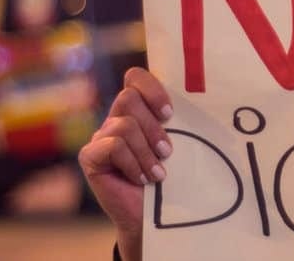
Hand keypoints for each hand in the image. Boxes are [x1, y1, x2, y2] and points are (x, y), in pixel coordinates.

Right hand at [78, 67, 172, 260]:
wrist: (153, 216)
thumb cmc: (171, 177)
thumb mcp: (179, 144)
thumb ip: (179, 122)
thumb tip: (204, 99)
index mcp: (138, 110)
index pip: (135, 78)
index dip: (151, 88)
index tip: (170, 113)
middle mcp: (116, 118)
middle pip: (128, 98)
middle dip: (153, 126)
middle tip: (168, 151)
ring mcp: (101, 136)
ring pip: (124, 125)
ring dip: (146, 151)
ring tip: (158, 173)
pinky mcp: (90, 156)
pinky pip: (113, 146)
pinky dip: (133, 163)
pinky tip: (142, 179)